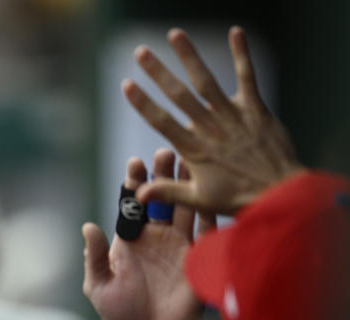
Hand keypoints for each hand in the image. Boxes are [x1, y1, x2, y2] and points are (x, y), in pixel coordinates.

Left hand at [83, 149, 201, 319]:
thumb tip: (87, 226)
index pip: (132, 205)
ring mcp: (180, 245)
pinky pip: (208, 231)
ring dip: (188, 186)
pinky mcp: (200, 259)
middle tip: (166, 151)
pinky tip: (213, 191)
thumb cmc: (122, 314)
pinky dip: (211, 211)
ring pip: (185, 207)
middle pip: (161, 199)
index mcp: (132, 240)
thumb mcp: (99, 287)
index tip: (134, 164)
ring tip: (192, 161)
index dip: (133, 184)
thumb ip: (95, 257)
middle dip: (163, 174)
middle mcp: (157, 237)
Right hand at [123, 26, 304, 213]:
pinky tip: (235, 31)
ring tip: (174, 34)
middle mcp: (211, 129)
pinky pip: (248, 77)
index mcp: (194, 150)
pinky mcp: (255, 109)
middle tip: (141, 52)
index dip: (143, 103)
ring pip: (207, 82)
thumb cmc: (237, 199)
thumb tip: (139, 192)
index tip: (127, 85)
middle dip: (159, 72)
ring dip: (190, 56)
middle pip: (180, 96)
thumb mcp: (198, 200)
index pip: (162, 122)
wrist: (280, 194)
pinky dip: (242, 54)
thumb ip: (168, 191)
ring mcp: (233, 116)